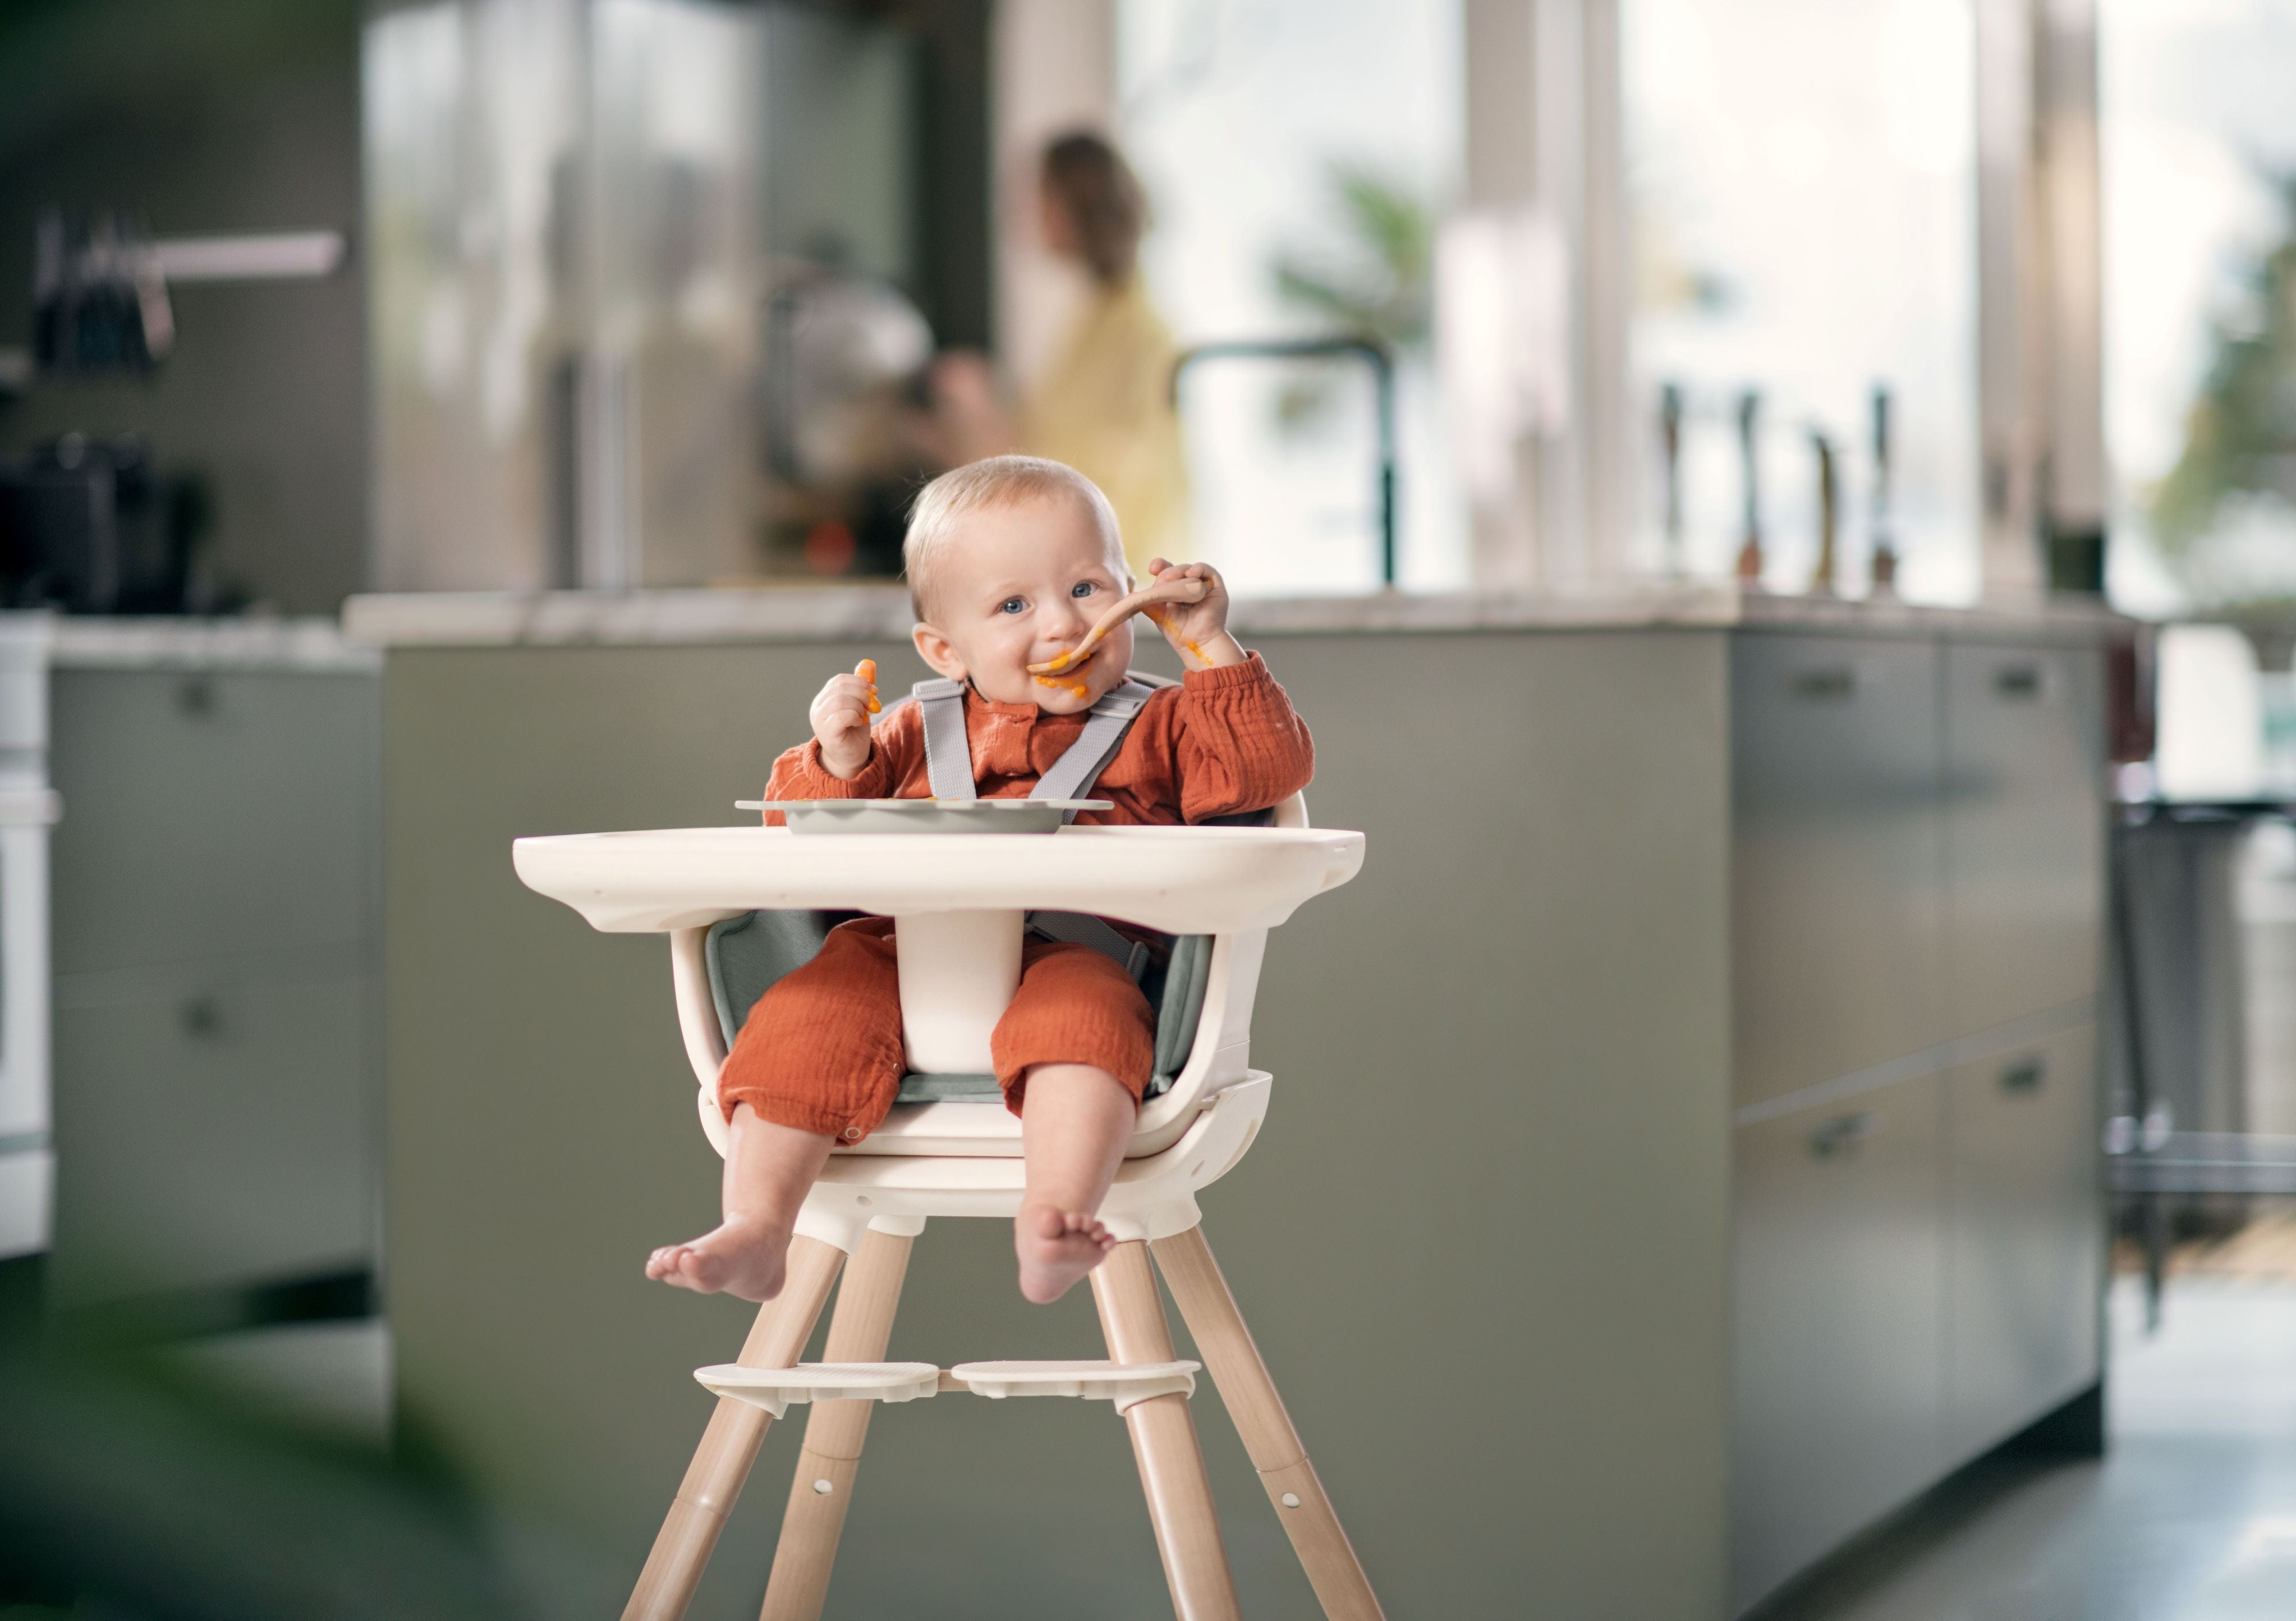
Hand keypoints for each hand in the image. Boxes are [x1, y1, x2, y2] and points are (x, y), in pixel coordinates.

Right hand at [809, 659, 879, 779]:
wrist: (850, 758)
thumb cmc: (853, 731)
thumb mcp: (860, 705)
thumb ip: (862, 687)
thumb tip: (869, 664)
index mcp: (824, 698)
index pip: (839, 680)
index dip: (859, 682)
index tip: (874, 690)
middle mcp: (817, 708)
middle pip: (840, 688)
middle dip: (862, 693)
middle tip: (872, 704)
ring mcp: (819, 720)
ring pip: (840, 700)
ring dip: (859, 706)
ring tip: (863, 715)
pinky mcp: (826, 733)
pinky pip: (841, 716)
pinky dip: (855, 716)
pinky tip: (858, 723)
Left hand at [1141, 559, 1243, 668]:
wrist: (1198, 643)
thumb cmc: (1180, 632)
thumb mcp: (1159, 615)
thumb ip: (1147, 603)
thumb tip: (1130, 596)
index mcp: (1174, 590)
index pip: (1166, 573)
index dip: (1159, 567)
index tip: (1152, 569)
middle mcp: (1188, 586)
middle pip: (1176, 569)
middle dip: (1168, 572)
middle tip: (1163, 580)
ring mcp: (1202, 585)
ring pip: (1189, 569)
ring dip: (1179, 571)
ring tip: (1171, 579)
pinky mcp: (1215, 586)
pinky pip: (1207, 570)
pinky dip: (1198, 569)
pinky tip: (1190, 574)